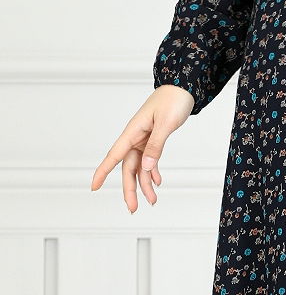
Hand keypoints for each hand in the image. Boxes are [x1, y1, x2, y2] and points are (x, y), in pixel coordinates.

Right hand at [90, 84, 193, 212]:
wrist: (183, 86)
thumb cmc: (173, 99)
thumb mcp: (166, 123)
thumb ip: (156, 145)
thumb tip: (146, 168)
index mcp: (133, 131)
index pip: (115, 155)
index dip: (103, 171)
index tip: (93, 186)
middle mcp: (136, 136)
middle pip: (128, 167)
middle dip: (130, 188)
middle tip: (133, 208)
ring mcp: (144, 138)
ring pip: (140, 166)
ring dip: (145, 184)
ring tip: (152, 200)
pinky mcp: (153, 138)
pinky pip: (149, 159)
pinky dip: (153, 172)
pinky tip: (157, 181)